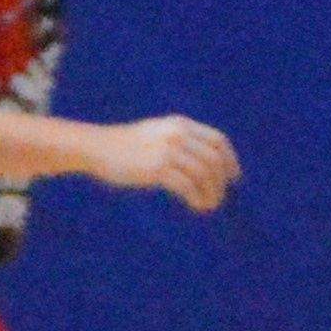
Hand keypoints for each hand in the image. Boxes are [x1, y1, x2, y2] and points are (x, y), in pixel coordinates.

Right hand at [103, 116, 240, 211]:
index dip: (230, 160)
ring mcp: (167, 151)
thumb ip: (180, 142)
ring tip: (208, 205)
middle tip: (218, 197)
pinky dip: (197, 198)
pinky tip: (196, 206)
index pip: (217, 140)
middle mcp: (177, 134)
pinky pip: (187, 186)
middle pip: (213, 160)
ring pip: (203, 174)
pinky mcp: (156, 168)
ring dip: (211, 193)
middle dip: (221, 182)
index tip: (233, 178)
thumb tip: (205, 165)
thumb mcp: (157, 134)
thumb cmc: (126, 146)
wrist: (97, 147)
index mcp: (180, 124)